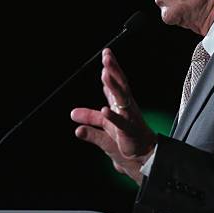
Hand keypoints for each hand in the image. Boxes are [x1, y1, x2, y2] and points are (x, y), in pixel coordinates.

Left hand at [71, 48, 155, 184]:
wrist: (141, 158)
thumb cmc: (126, 140)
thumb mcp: (103, 127)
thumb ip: (90, 119)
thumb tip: (72, 114)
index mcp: (121, 104)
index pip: (116, 83)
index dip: (111, 68)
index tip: (106, 54)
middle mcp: (126, 108)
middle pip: (121, 85)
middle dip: (114, 70)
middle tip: (107, 57)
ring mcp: (129, 118)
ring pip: (121, 99)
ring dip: (113, 86)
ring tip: (105, 74)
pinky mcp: (129, 132)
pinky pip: (121, 123)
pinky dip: (113, 117)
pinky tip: (105, 110)